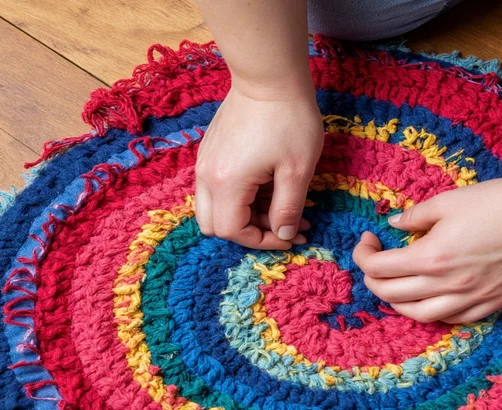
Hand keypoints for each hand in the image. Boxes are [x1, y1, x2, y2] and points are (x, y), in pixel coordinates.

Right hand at [195, 84, 323, 248]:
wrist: (268, 75)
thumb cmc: (288, 118)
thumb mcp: (297, 170)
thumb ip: (288, 208)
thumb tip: (285, 234)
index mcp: (226, 183)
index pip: (232, 231)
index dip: (262, 241)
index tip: (290, 235)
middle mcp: (206, 175)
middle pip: (214, 225)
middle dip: (248, 231)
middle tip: (281, 224)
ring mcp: (205, 161)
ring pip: (214, 207)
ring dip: (245, 214)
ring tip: (280, 204)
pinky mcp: (211, 150)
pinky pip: (216, 186)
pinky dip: (239, 196)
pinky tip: (268, 185)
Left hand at [352, 176, 501, 323]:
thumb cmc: (498, 201)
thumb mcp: (448, 201)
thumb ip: (416, 216)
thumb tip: (394, 224)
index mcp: (432, 257)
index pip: (379, 268)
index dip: (364, 256)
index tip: (368, 241)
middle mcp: (447, 284)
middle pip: (392, 295)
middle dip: (372, 279)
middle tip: (374, 263)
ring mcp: (471, 297)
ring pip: (419, 314)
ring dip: (398, 302)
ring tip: (395, 286)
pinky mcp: (492, 302)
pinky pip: (454, 319)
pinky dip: (434, 312)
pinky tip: (431, 299)